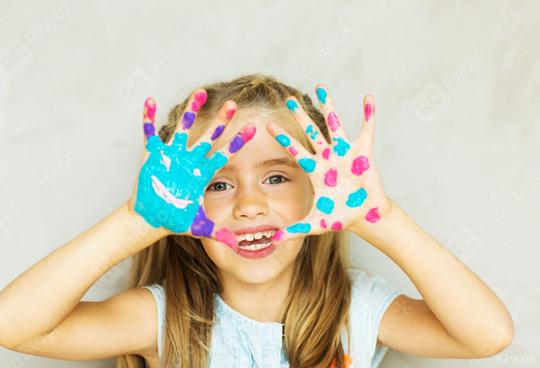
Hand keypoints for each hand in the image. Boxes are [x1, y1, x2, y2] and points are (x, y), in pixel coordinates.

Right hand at [126, 90, 255, 247]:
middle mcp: (190, 160)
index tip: (254, 130)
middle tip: (234, 103)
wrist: (151, 219)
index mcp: (202, 172)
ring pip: (184, 128)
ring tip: (201, 92)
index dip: (238, 143)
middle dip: (221, 121)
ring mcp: (172, 156)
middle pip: (209, 136)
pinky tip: (150, 101)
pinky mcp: (153, 156)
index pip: (225, 154)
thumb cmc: (175, 220)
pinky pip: (150, 134)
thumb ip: (219, 233)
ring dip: (191, 111)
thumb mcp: (200, 226)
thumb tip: (239, 245)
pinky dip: (148, 119)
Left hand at [267, 84, 392, 243]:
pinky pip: (366, 129)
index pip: (294, 150)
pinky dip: (368, 114)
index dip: (282, 138)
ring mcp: (344, 153)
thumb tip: (273, 240)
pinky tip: (367, 98)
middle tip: (289, 98)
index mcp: (315, 170)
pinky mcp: (363, 152)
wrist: (364, 216)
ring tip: (320, 88)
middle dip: (300, 115)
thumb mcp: (314, 222)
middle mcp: (327, 157)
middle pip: (311, 131)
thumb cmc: (340, 217)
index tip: (267, 124)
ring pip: (334, 124)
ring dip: (328, 106)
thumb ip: (293, 230)